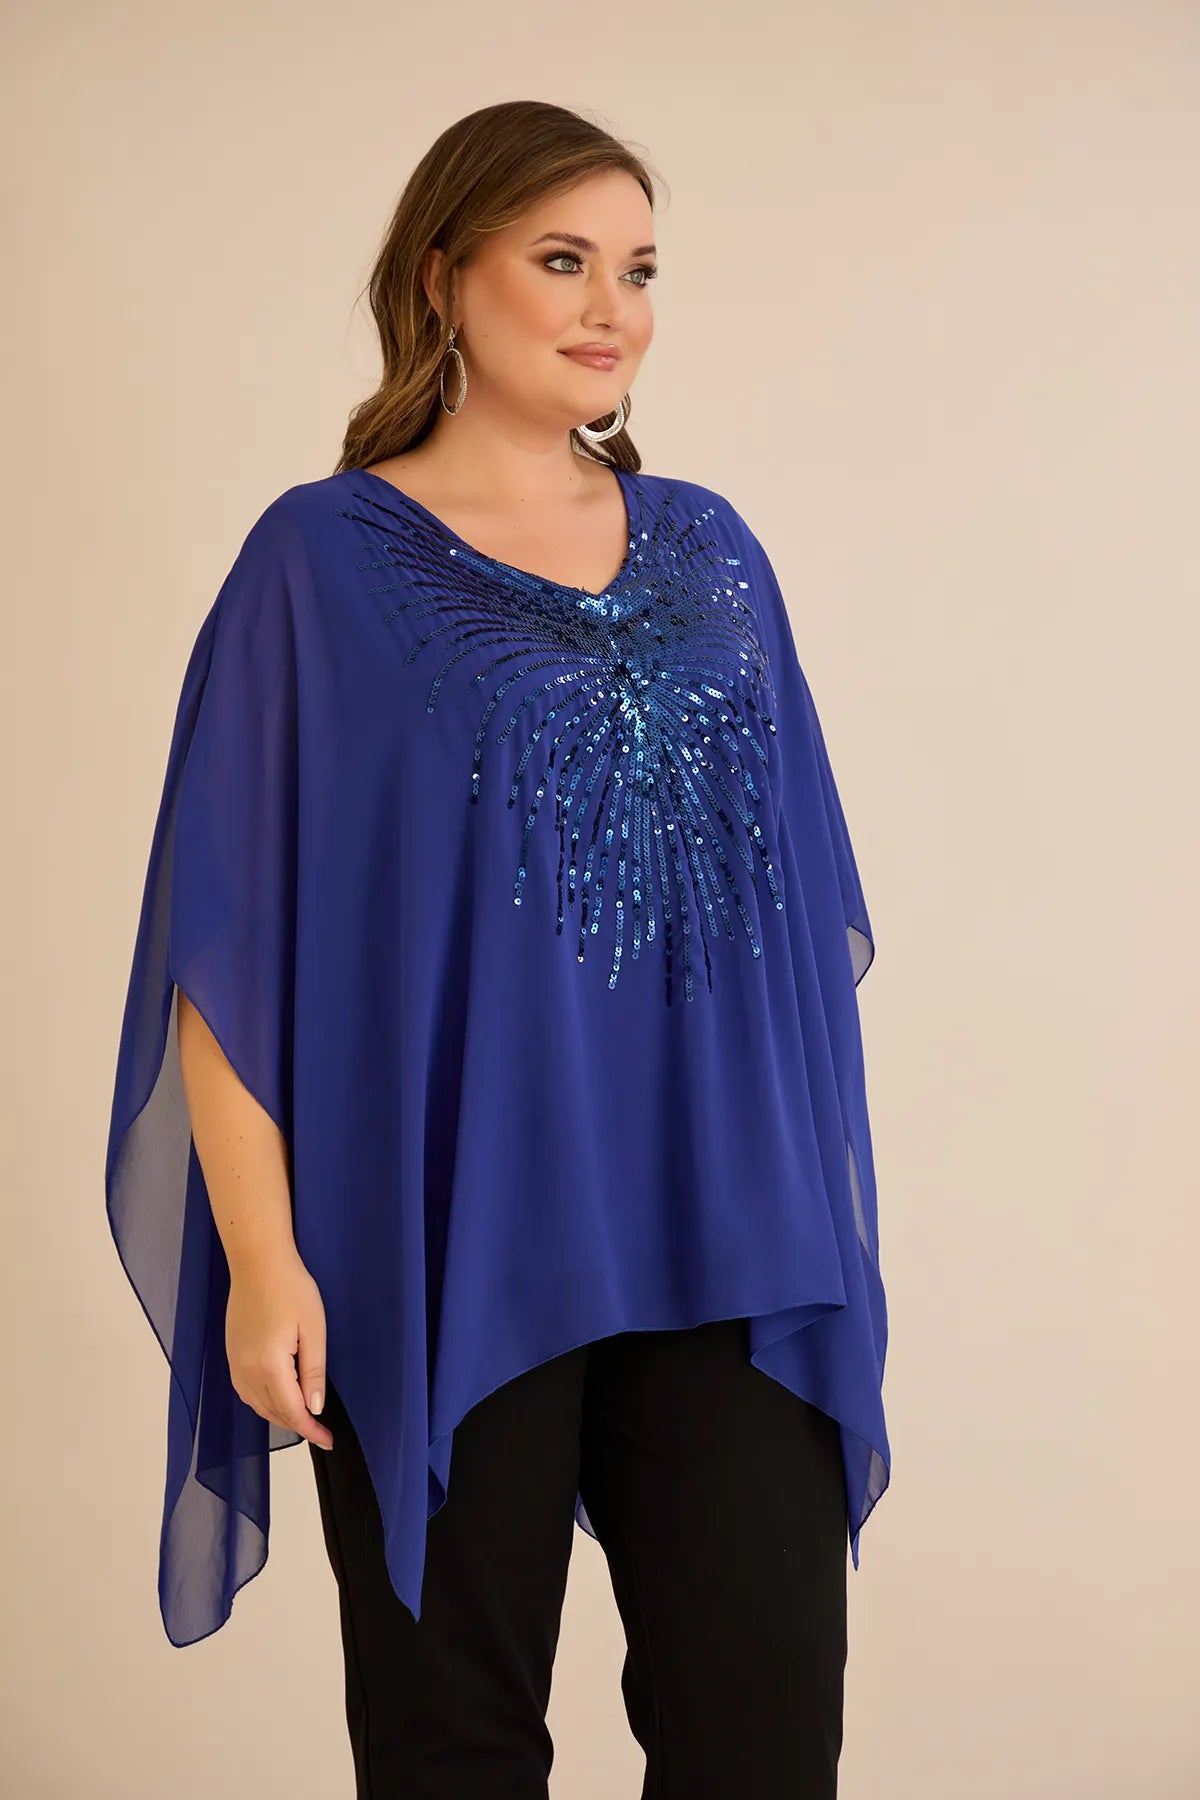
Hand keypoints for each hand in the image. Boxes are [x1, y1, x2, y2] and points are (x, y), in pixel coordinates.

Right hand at [225, 1247, 333, 1450]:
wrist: (258, 1262)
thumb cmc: (291, 1288)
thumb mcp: (314, 1329)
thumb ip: (313, 1372)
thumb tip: (315, 1407)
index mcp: (269, 1366)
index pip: (292, 1412)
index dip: (311, 1430)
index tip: (328, 1440)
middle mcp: (246, 1370)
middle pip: (272, 1412)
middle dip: (298, 1425)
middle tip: (321, 1430)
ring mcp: (234, 1363)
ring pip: (256, 1405)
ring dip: (279, 1416)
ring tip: (303, 1417)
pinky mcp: (230, 1355)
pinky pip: (245, 1391)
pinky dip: (262, 1402)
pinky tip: (278, 1398)